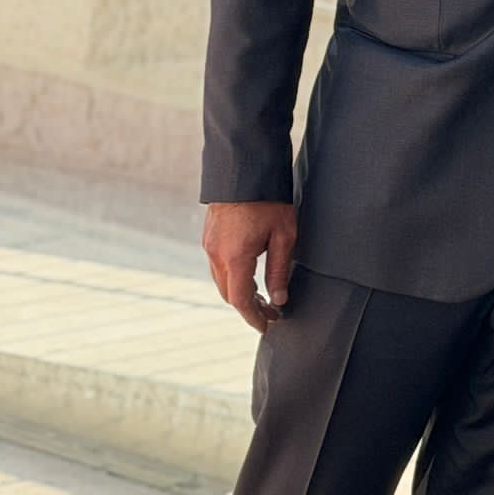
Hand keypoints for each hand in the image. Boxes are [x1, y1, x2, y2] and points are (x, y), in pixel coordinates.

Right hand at [203, 201, 297, 333]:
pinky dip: (232, 278)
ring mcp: (209, 244)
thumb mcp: (284, 237)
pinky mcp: (209, 235)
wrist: (244, 168)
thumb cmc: (268, 200)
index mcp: (235, 257)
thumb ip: (279, 271)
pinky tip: (249, 275)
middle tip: (270, 313)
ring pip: (221, 281)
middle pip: (229, 293)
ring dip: (239, 293)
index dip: (254, 317)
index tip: (267, 326)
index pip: (241, 300)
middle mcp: (216, 253)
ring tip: (262, 297)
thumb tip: (278, 299)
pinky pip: (217, 266)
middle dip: (248, 308)